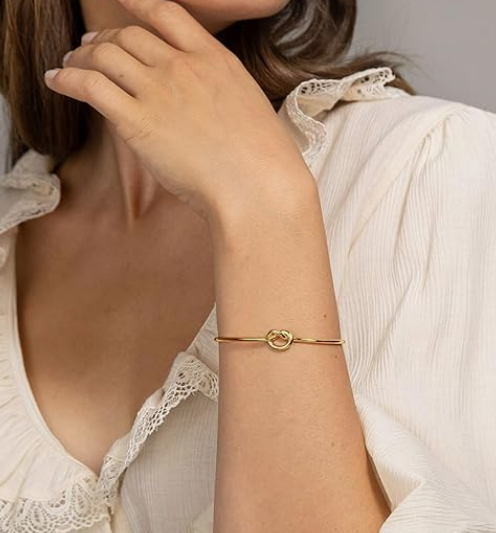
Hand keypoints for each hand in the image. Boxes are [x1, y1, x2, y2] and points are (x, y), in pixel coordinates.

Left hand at [43, 0, 312, 224]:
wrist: (256, 186)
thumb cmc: (262, 159)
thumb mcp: (248, 106)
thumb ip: (215, 90)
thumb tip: (196, 99)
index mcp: (213, 58)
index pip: (166, 13)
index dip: (138, 2)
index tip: (122, 0)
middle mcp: (182, 66)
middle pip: (128, 36)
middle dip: (104, 40)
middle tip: (90, 49)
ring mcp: (158, 91)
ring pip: (103, 55)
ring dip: (80, 57)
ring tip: (69, 66)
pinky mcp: (137, 122)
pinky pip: (89, 86)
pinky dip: (66, 79)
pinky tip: (57, 81)